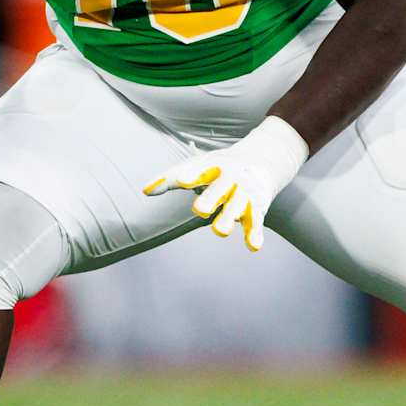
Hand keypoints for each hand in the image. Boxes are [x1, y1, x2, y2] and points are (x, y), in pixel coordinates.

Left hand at [142, 116, 308, 251]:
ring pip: (236, 207)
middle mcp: (230, 180)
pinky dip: (255, 234)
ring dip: (228, 218)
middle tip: (199, 210)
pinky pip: (256, 222)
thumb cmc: (218, 167)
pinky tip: (253, 246)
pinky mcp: (257, 209)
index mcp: (213, 167)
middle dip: (211, 198)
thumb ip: (170, 179)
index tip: (182, 181)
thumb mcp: (197, 166)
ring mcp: (244, 194)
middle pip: (220, 189)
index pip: (200, 170)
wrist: (261, 160)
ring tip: (219, 231)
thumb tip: (144, 191)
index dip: (191, 175)